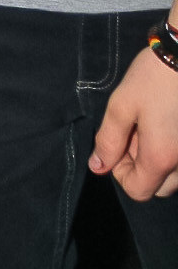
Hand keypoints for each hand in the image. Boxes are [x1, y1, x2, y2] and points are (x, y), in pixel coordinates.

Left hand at [90, 43, 177, 200]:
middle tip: (137, 132)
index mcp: (162, 157)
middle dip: (142, 167)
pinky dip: (175, 149)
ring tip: (153, 124)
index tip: (119, 144)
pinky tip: (168, 122)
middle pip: (160, 186)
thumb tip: (98, 166)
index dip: (120, 172)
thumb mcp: (122, 105)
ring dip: (160, 158)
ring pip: (176, 175)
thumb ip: (108, 140)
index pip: (138, 191)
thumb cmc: (154, 76)